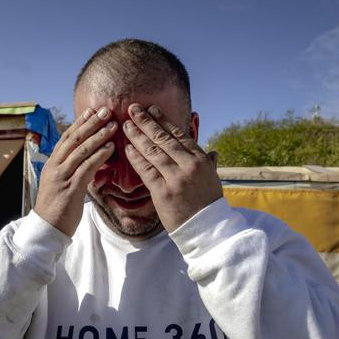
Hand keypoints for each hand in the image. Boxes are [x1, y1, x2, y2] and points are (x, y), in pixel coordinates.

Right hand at [34, 107, 116, 235]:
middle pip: (74, 139)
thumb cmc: (57, 208)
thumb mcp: (61, 184)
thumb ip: (72, 170)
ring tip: (113, 125)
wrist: (46, 230)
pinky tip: (110, 148)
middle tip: (106, 110)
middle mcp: (55, 167)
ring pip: (80, 150)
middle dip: (91, 123)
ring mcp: (61, 177)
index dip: (80, 123)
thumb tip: (88, 160)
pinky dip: (99, 156)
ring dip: (98, 136)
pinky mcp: (70, 189)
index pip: (67, 137)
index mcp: (52, 164)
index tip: (92, 110)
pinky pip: (86, 168)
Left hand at [122, 103, 221, 231]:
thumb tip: (212, 152)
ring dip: (138, 136)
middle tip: (133, 109)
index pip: (179, 135)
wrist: (208, 229)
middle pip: (164, 139)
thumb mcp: (213, 180)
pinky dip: (136, 158)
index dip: (164, 121)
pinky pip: (147, 171)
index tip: (152, 109)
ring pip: (153, 152)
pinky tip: (127, 148)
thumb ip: (209, 165)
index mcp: (201, 160)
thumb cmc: (209, 205)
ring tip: (126, 125)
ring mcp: (176, 179)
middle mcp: (189, 166)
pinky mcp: (163, 192)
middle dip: (146, 122)